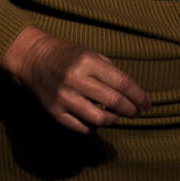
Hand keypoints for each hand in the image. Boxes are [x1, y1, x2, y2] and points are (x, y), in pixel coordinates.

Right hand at [1, 25, 151, 133]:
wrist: (32, 59)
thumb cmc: (65, 55)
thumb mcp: (88, 52)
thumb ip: (108, 70)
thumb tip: (130, 93)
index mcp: (87, 61)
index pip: (122, 82)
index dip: (138, 95)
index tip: (147, 104)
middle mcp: (76, 80)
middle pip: (114, 101)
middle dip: (130, 109)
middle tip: (135, 111)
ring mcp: (64, 98)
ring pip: (99, 119)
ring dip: (112, 120)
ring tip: (114, 116)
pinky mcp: (55, 113)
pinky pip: (81, 128)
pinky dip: (92, 126)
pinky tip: (95, 120)